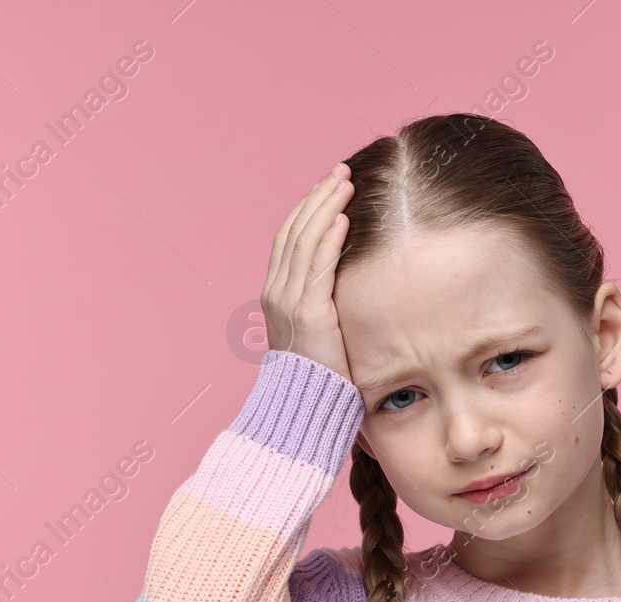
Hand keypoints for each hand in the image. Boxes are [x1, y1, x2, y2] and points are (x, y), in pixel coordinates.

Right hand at [262, 162, 354, 378]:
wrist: (302, 410)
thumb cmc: (316, 379)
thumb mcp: (316, 335)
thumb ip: (322, 307)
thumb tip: (344, 291)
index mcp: (276, 295)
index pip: (288, 239)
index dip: (307, 209)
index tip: (328, 186)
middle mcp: (276, 292)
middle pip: (294, 230)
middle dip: (317, 198)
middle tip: (339, 172)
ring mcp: (288, 301)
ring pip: (304, 240)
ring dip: (326, 207)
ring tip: (345, 182)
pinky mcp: (308, 313)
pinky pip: (317, 265)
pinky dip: (329, 238)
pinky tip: (344, 217)